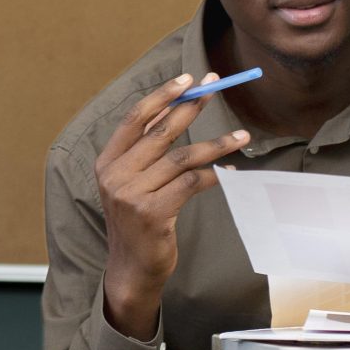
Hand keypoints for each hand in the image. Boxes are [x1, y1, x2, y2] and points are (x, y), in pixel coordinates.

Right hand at [97, 73, 251, 339]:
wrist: (131, 268)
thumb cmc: (137, 222)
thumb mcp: (131, 183)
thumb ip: (147, 150)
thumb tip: (175, 108)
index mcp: (107, 162)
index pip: (135, 118)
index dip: (162, 96)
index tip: (188, 80)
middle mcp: (115, 175)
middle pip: (162, 132)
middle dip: (193, 107)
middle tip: (216, 90)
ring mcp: (132, 195)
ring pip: (183, 157)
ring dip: (216, 144)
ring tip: (242, 136)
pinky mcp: (153, 213)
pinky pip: (191, 183)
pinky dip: (214, 175)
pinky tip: (231, 172)